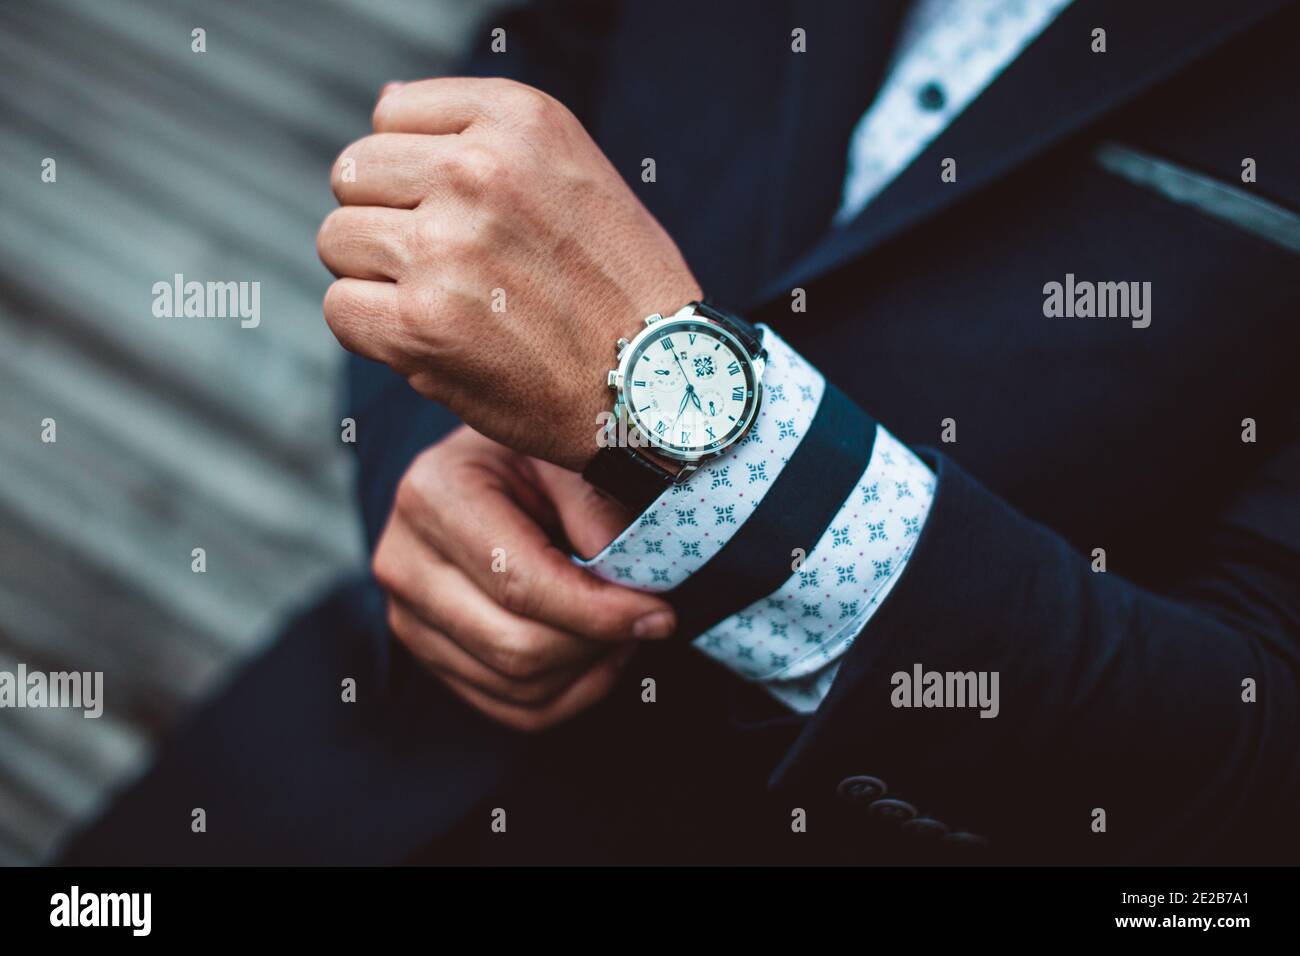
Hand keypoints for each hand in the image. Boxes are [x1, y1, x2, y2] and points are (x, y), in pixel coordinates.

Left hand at [317, 77, 702, 469]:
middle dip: (387, 219)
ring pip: (339, 242)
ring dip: (378, 277)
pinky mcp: (421, 324)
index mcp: (519, 120)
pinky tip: (431, 341)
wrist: (659, 383)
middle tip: (447, 265)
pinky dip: (374, 331)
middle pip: (355, 175)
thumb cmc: (620, 287)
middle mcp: (478, 172)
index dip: (413, 168)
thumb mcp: (576, 171)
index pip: (391, 114)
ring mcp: (445, 247)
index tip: (455, 210)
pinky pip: (341, 308)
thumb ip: (485, 136)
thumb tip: (386, 103)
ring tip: (445, 303)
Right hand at [372, 425, 675, 730]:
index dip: (599, 611)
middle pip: (515, 647)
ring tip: (623, 626)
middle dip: (596, 643)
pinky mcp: (427, 652)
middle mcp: (404, 561)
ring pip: (516, 687)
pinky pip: (510, 709)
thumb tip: (627, 579)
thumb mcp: (568, 454)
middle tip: (646, 615)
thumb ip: (596, 509)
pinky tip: (599, 654)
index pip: (521, 585)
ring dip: (588, 669)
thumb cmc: (537, 454)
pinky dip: (570, 693)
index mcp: (434, 495)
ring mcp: (406, 615)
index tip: (659, 613)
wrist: (493, 466)